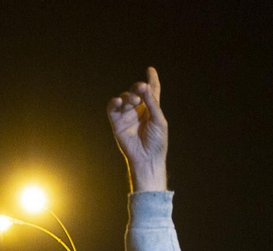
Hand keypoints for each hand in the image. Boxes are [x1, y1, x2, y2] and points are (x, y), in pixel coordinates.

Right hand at [107, 67, 167, 191]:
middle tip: (141, 88)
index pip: (152, 91)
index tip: (150, 70)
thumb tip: (145, 87)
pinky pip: (113, 109)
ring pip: (125, 98)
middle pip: (137, 92)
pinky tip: (118, 101)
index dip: (152, 80)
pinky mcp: (117, 123)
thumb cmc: (157, 141)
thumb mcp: (159, 121)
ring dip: (128, 96)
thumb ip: (153, 104)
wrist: (147, 158)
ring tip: (133, 100)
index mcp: (152, 109)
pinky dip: (114, 103)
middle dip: (138, 88)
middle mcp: (139, 110)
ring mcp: (127, 115)